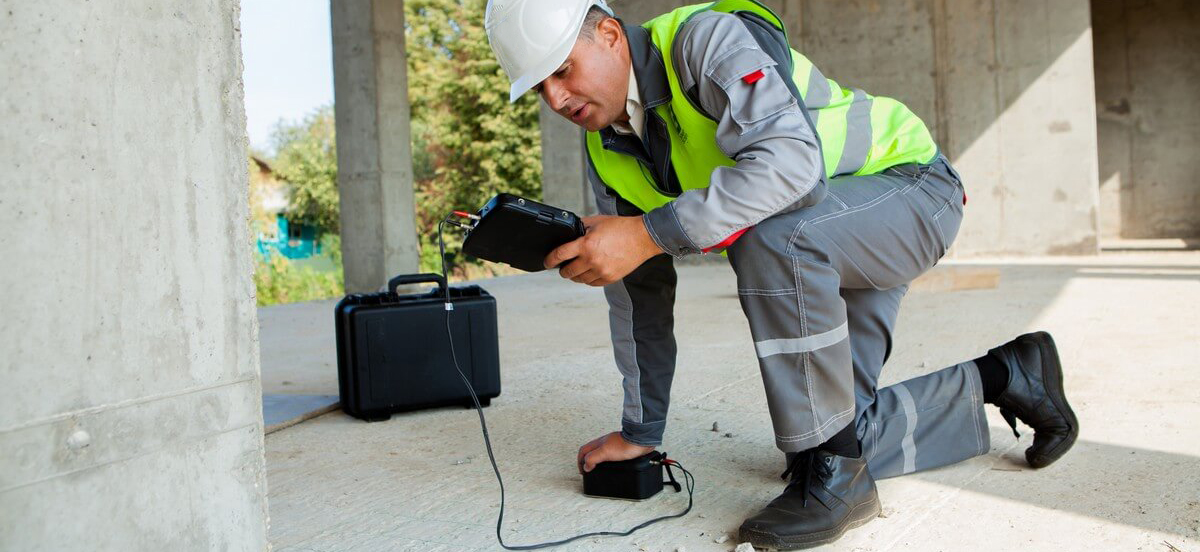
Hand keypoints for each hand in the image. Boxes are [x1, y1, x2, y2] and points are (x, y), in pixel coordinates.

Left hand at [544, 215, 663, 286]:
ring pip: (579, 279)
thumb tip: (569, 233)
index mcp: (586, 244)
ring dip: (575, 275)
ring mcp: (601, 271)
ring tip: (576, 269)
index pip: (560, 255)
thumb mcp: (597, 222)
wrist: (643, 238)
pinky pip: (592, 283)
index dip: (550, 260)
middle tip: (562, 266)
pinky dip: (587, 279)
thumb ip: (581, 227)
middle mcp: (592, 260)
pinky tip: (588, 273)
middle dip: (562, 270)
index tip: (547, 262)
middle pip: (568, 272)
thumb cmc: (621, 227)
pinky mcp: (610, 278)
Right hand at [577, 431, 654, 472]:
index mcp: (598, 443)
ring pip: (601, 454)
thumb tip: (586, 466)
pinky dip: (609, 463)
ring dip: (598, 462)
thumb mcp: (605, 452)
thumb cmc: (625, 444)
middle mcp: (605, 444)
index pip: (583, 451)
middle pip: (591, 452)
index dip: (580, 461)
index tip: (583, 471)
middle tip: (588, 470)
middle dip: (588, 461)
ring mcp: (614, 447)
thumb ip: (593, 458)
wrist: (641, 442)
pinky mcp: (622, 450)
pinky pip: (612, 457)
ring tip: (598, 469)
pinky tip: (612, 466)